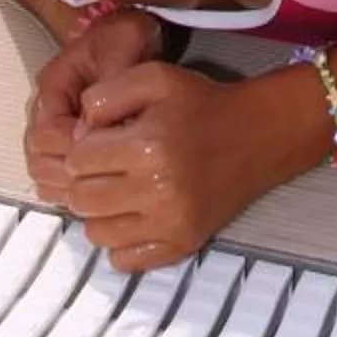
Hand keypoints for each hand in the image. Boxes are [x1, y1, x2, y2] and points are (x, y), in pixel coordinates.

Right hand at [23, 7, 162, 204]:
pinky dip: (69, 184)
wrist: (131, 35)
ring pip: (42, 169)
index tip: (100, 152)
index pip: (44, 133)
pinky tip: (97, 185)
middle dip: (67, 171)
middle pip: (37, 156)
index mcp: (53, 84)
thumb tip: (87, 130)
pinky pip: (52, 173)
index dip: (70, 149)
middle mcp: (46, 107)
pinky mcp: (64, 139)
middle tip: (101, 176)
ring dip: (66, 182)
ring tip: (101, 183)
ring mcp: (53, 125)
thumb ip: (108, 84)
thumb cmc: (126, 37)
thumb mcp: (124, 46)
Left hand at [58, 62, 311, 270]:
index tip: (104, 140)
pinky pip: (123, 259)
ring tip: (122, 190)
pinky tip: (136, 215)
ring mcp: (171, 222)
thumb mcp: (155, 77)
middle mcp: (158, 188)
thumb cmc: (203, 104)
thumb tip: (77, 134)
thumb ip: (107, 95)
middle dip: (87, 179)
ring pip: (96, 233)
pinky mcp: (182, 244)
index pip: (76, 160)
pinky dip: (121, 241)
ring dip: (100, 211)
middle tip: (109, 166)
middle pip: (81, 199)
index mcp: (149, 144)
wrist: (260, 134)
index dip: (84, 146)